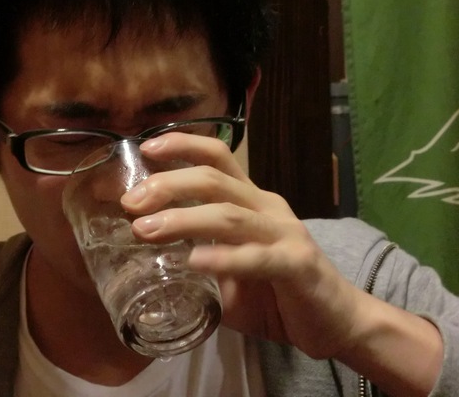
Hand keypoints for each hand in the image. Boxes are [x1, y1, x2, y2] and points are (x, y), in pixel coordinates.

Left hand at [120, 132, 363, 359]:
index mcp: (251, 201)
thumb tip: (149, 260)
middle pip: (214, 180)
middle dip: (169, 184)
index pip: (217, 157)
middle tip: (131, 202)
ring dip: (183, 219)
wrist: (337, 323)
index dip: (183, 145)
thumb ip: (198, 259)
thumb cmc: (278, 294)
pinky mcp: (297, 265)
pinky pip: (257, 257)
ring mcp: (285, 233)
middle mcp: (267, 208)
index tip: (146, 147)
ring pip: (229, 215)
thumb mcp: (230, 272)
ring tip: (145, 229)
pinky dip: (224, 258)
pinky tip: (194, 261)